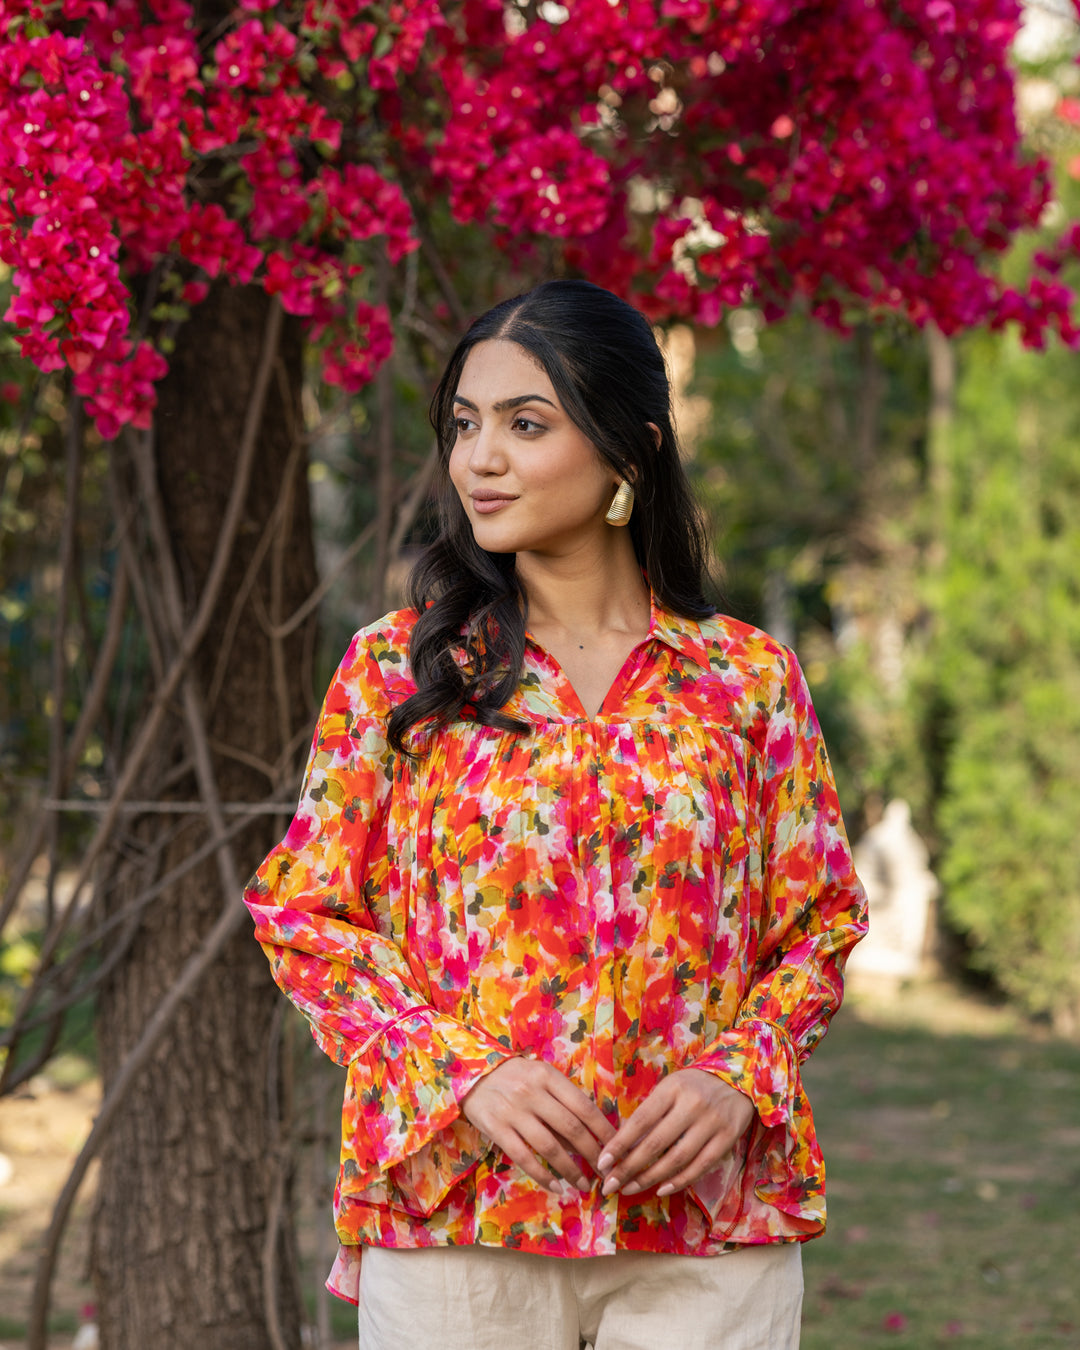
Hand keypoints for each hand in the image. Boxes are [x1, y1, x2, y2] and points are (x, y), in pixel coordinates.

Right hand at [461, 1057, 615, 1192]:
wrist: (471, 1074)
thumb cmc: (514, 1076)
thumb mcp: (540, 1077)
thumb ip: (562, 1101)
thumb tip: (590, 1134)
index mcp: (548, 1076)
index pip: (583, 1106)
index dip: (603, 1130)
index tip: (616, 1148)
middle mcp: (532, 1093)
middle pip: (571, 1128)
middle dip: (592, 1154)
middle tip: (605, 1172)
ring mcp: (513, 1112)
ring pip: (550, 1146)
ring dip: (571, 1169)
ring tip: (584, 1184)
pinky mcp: (497, 1129)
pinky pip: (524, 1157)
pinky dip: (542, 1175)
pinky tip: (556, 1186)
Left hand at [596, 1068, 755, 1198]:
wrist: (738, 1078)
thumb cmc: (693, 1086)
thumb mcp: (669, 1087)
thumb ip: (650, 1111)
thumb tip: (621, 1144)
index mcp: (672, 1088)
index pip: (641, 1121)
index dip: (620, 1144)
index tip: (602, 1163)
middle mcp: (692, 1105)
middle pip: (656, 1143)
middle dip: (629, 1167)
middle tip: (610, 1184)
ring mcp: (711, 1123)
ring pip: (677, 1159)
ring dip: (650, 1178)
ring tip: (630, 1189)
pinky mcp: (727, 1138)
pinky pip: (700, 1166)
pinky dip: (679, 1181)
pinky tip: (661, 1189)